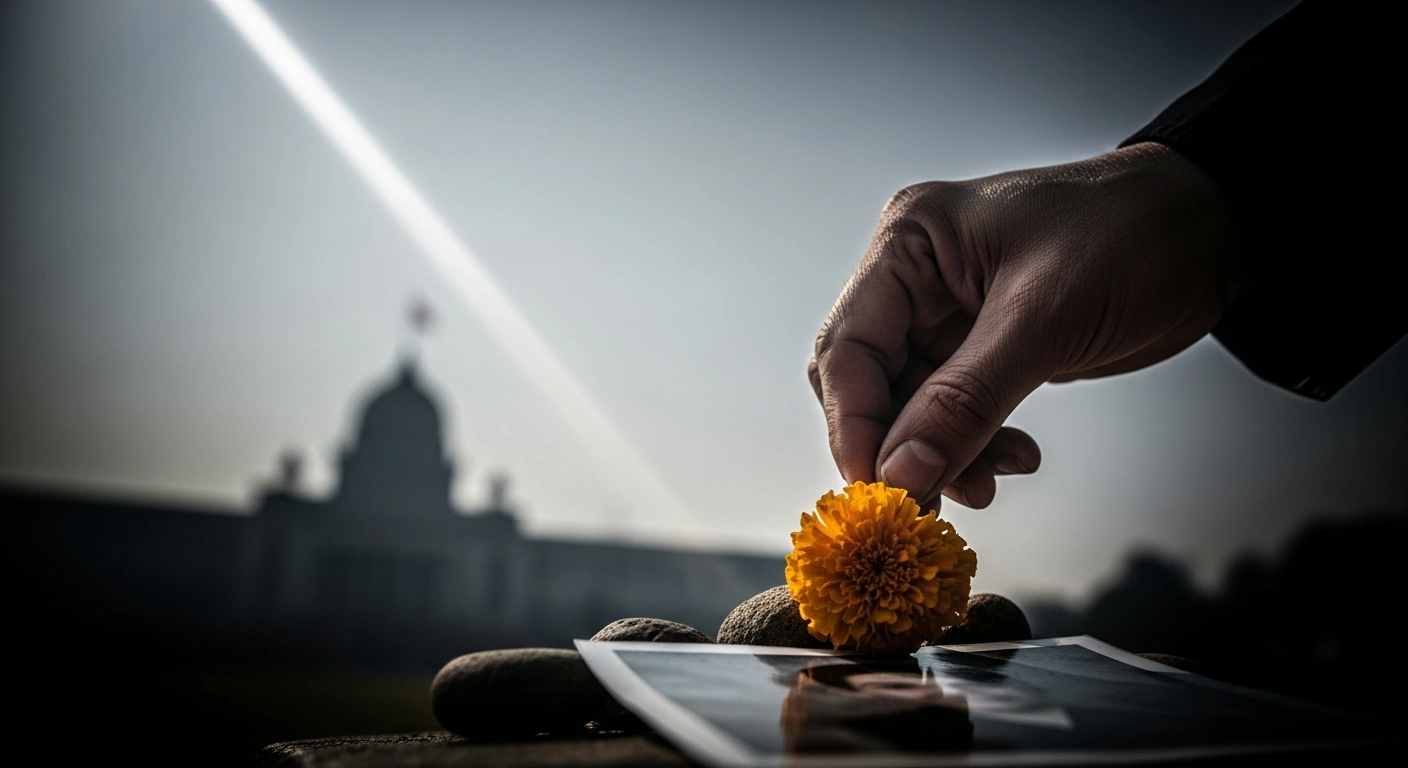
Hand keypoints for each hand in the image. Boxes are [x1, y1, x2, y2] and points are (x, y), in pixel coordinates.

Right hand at [809, 143, 1242, 509]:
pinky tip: (1017, 458)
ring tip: (993, 481)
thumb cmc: (1131, 237)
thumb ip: (963, 400)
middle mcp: (915, 278)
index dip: (855, 425)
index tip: (880, 489)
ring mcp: (948, 313)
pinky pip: (954, 411)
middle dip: (902, 445)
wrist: (1214, 229)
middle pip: (870, 384)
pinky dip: (975, 444)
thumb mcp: (1042, 319)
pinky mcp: (984, 346)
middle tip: (932, 501)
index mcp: (909, 244)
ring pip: (912, 408)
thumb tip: (901, 475)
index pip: (848, 348)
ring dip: (944, 453)